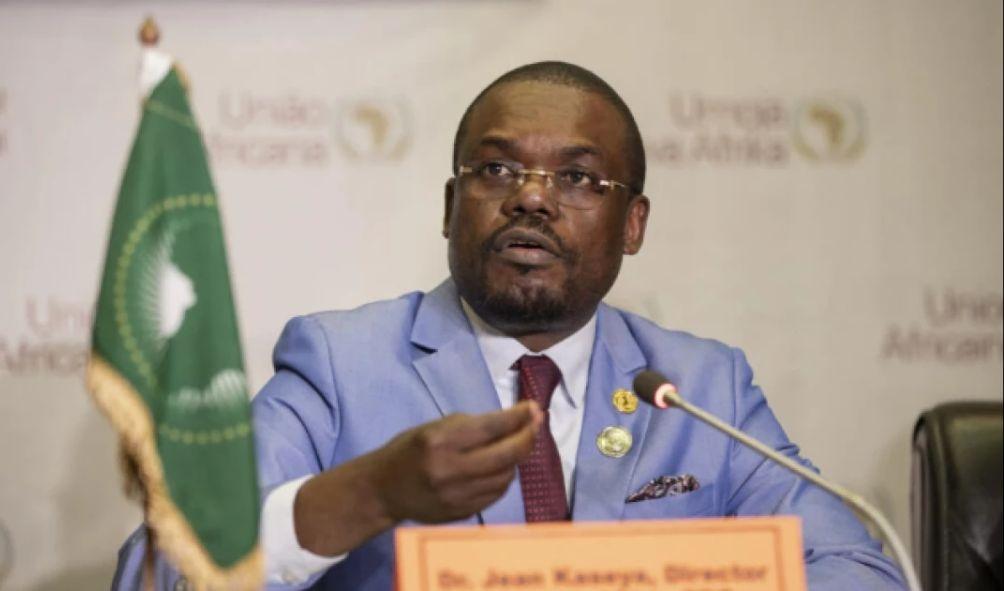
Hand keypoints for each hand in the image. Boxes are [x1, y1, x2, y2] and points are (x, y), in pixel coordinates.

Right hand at [371, 400, 541, 522]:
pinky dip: (504, 477)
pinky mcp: (463, 512)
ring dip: (517, 457)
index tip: (533, 407)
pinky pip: (496, 493)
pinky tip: (502, 466)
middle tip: (537, 423)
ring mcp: (458, 496)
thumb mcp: (435, 427)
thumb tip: (516, 419)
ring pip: (506, 475)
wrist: (384, 490)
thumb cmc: (410, 450)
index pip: (491, 427)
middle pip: (506, 454)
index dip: (518, 416)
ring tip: (517, 443)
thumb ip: (473, 426)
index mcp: (440, 441)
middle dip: (528, 436)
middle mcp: (450, 470)